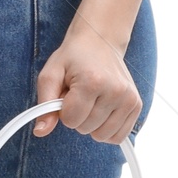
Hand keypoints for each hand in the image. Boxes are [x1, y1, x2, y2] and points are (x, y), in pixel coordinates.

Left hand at [33, 11, 141, 145]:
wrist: (100, 41)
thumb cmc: (73, 58)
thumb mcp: (51, 75)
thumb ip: (44, 104)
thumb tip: (40, 131)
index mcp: (93, 81)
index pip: (71, 120)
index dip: (64, 111)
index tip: (68, 94)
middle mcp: (115, 91)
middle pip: (85, 128)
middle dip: (78, 116)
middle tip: (81, 95)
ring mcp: (129, 99)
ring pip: (102, 136)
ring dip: (92, 124)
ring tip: (92, 101)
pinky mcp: (136, 105)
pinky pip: (118, 137)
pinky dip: (107, 130)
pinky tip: (103, 112)